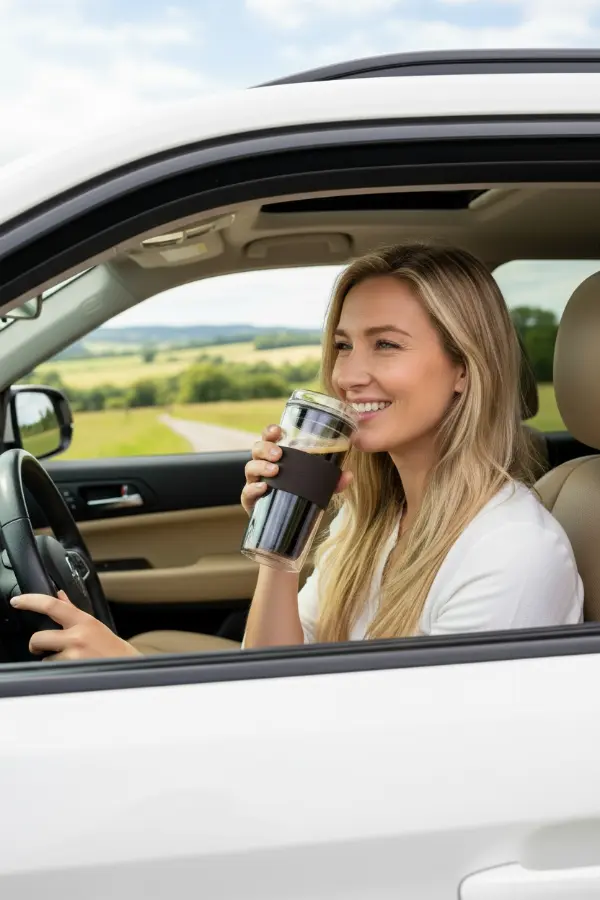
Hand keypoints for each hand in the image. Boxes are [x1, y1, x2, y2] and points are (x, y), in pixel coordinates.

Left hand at [10, 590, 140, 660]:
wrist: (129, 667)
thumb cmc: (111, 647)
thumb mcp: (94, 624)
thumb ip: (73, 610)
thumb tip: (59, 595)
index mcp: (83, 621)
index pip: (52, 605)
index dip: (31, 601)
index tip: (17, 601)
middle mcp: (78, 636)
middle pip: (39, 637)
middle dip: (35, 645)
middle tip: (40, 647)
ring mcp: (75, 655)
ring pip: (45, 658)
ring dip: (50, 660)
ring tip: (67, 660)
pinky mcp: (73, 670)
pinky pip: (53, 670)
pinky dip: (58, 670)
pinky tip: (71, 668)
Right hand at [241, 424, 352, 515]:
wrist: (288, 523)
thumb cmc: (299, 496)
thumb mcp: (317, 486)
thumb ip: (332, 480)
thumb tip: (348, 475)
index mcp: (276, 457)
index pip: (269, 438)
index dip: (271, 431)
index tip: (278, 430)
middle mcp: (263, 466)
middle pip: (257, 449)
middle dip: (266, 448)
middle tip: (279, 454)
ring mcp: (255, 482)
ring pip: (250, 467)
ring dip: (261, 466)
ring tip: (275, 470)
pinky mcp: (250, 501)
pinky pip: (246, 492)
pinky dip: (253, 488)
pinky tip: (264, 487)